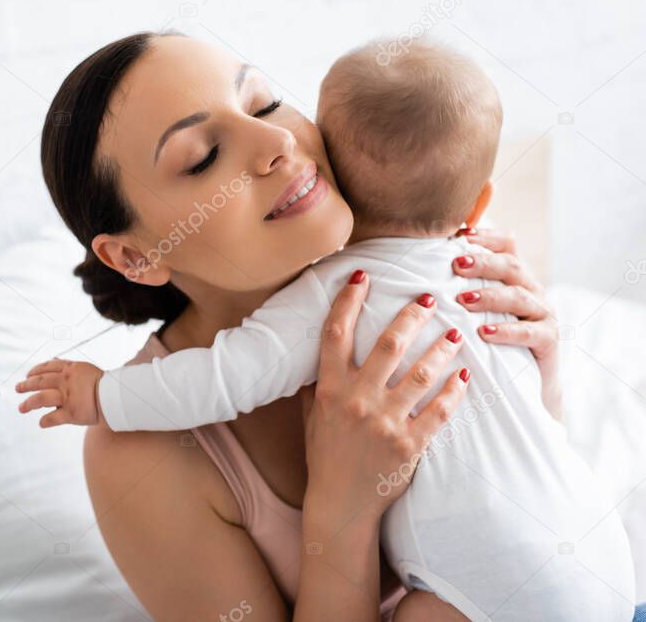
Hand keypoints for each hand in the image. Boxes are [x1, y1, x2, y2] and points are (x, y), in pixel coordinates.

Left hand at [15, 358, 104, 426]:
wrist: (116, 396)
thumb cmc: (103, 383)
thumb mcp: (85, 368)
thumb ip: (69, 367)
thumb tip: (53, 361)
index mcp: (70, 369)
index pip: (47, 367)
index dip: (35, 371)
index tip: (28, 375)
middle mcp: (66, 382)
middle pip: (40, 382)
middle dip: (26, 385)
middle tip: (18, 388)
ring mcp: (67, 398)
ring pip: (41, 399)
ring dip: (29, 404)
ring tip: (21, 408)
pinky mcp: (71, 413)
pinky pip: (53, 418)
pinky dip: (45, 421)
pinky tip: (41, 423)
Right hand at [304, 270, 469, 518]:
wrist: (341, 503)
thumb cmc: (326, 455)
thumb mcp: (313, 417)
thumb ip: (318, 384)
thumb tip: (316, 353)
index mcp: (331, 389)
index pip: (335, 334)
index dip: (348, 301)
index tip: (363, 277)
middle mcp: (357, 400)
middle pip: (388, 344)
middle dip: (411, 315)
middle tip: (429, 298)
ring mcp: (384, 422)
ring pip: (421, 373)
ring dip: (442, 348)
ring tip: (456, 333)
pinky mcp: (409, 445)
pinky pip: (438, 411)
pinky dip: (454, 391)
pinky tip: (464, 376)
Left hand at [452, 228, 562, 420]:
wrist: (528, 383)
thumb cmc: (492, 341)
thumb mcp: (475, 310)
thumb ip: (458, 288)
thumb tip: (416, 269)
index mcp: (514, 277)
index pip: (507, 244)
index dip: (486, 237)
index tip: (460, 235)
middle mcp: (531, 290)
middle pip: (511, 265)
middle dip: (482, 262)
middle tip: (456, 264)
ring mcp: (542, 313)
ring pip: (518, 296)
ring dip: (489, 296)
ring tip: (463, 300)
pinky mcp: (549, 339)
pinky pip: (529, 332)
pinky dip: (506, 330)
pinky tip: (484, 332)